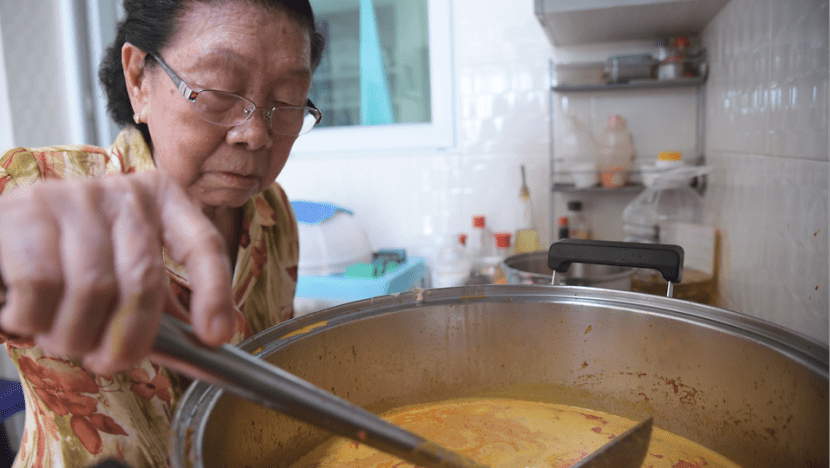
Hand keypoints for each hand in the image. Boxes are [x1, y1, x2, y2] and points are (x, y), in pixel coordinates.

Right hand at [0, 170, 234, 374]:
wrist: (4, 235)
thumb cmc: (75, 259)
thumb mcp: (129, 271)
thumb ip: (166, 306)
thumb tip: (211, 344)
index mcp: (164, 200)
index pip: (203, 244)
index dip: (215, 292)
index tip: (215, 336)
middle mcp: (124, 193)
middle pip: (144, 279)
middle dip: (128, 338)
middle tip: (110, 361)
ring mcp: (75, 197)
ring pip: (92, 288)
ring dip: (75, 334)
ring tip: (62, 336)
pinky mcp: (26, 212)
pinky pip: (41, 285)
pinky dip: (33, 318)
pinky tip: (27, 316)